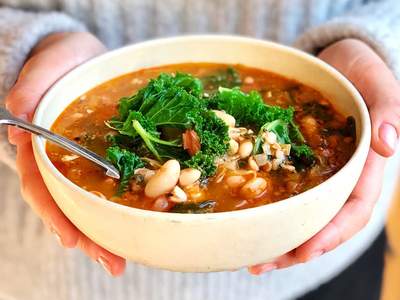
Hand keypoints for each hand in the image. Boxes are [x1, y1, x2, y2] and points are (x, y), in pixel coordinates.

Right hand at [6, 32, 125, 275]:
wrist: (83, 59)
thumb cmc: (63, 61)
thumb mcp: (48, 63)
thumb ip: (32, 84)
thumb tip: (19, 115)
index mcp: (41, 142)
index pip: (41, 184)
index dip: (54, 212)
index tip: (71, 238)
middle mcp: (59, 160)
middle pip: (68, 205)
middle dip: (88, 236)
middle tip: (113, 263)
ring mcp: (82, 161)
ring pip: (88, 202)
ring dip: (104, 232)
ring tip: (122, 259)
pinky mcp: (105, 158)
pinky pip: (109, 186)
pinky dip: (118, 207)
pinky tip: (134, 226)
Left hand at [249, 39, 399, 274]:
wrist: (336, 60)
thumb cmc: (360, 70)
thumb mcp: (378, 81)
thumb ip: (389, 108)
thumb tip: (391, 146)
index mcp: (364, 165)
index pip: (354, 209)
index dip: (331, 234)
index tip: (303, 252)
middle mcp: (340, 175)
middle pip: (323, 222)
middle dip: (296, 248)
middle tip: (260, 263)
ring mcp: (317, 171)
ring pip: (302, 214)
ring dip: (278, 238)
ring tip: (249, 255)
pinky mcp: (295, 161)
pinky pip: (285, 190)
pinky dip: (271, 209)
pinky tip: (249, 221)